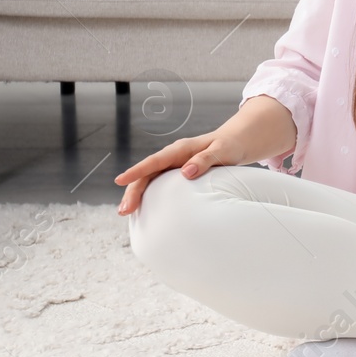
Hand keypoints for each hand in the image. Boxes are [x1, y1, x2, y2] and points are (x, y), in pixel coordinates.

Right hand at [112, 130, 246, 215]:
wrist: (235, 143)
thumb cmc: (229, 146)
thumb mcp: (222, 150)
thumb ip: (205, 159)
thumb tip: (186, 172)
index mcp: (181, 149)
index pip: (155, 161)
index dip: (137, 171)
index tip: (120, 180)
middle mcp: (172, 156)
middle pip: (147, 173)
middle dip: (133, 190)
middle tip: (124, 210)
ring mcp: (173, 166)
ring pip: (149, 180)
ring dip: (137, 195)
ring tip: (126, 213)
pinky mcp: (176, 174)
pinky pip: (158, 184)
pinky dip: (148, 195)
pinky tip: (141, 209)